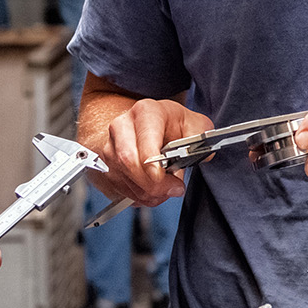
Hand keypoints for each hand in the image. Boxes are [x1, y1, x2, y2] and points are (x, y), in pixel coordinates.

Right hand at [90, 98, 212, 207]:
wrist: (142, 124)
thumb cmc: (169, 124)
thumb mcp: (192, 123)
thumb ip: (201, 136)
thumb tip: (204, 154)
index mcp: (146, 112)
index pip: (143, 142)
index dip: (154, 167)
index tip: (167, 180)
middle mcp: (122, 126)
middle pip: (129, 163)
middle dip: (152, 184)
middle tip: (172, 189)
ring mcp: (109, 144)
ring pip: (122, 178)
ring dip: (146, 192)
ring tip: (164, 190)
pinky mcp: (104, 163)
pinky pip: (117, 187)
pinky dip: (137, 195)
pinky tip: (151, 191)